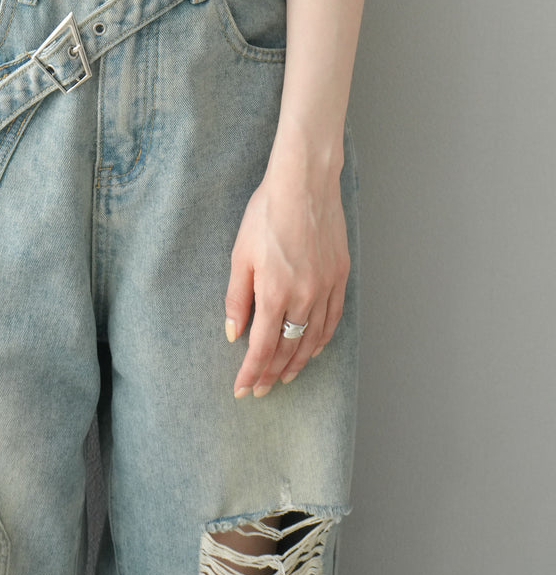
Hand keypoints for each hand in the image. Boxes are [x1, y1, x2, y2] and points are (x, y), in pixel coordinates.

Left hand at [224, 160, 349, 397]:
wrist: (304, 184)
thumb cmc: (267, 214)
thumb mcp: (240, 254)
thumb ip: (237, 298)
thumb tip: (234, 333)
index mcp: (275, 293)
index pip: (262, 348)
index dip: (252, 373)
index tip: (242, 390)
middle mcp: (305, 298)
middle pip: (288, 349)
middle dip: (272, 373)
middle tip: (261, 390)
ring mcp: (326, 288)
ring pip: (313, 340)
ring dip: (298, 363)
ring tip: (285, 377)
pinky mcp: (340, 277)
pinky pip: (332, 320)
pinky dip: (321, 340)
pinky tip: (312, 348)